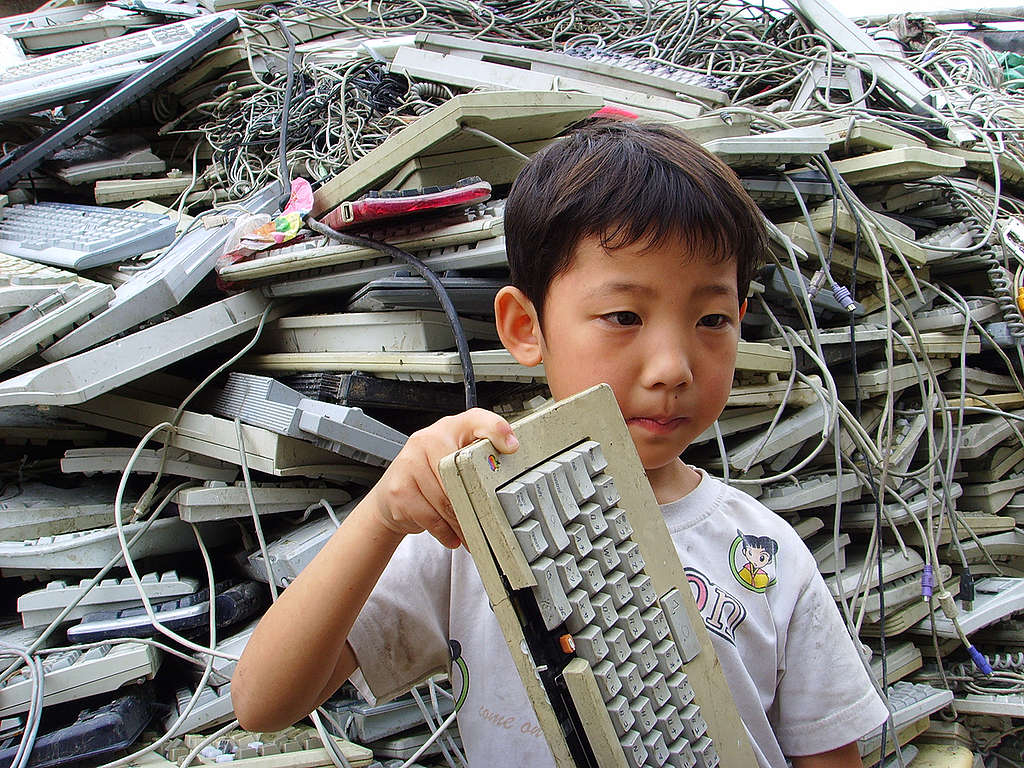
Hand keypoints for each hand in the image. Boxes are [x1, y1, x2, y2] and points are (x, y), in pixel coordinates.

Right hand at [367, 408, 518, 548]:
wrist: (391, 498)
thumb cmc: (430, 478)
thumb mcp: (453, 461)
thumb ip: (476, 464)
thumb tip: (505, 486)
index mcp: (449, 429)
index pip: (475, 419)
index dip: (495, 429)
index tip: (511, 446)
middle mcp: (427, 439)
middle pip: (462, 471)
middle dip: (476, 500)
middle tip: (488, 518)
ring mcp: (410, 462)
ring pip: (447, 499)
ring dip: (462, 522)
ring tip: (469, 531)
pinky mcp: (399, 488)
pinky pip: (431, 516)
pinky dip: (445, 531)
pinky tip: (451, 534)